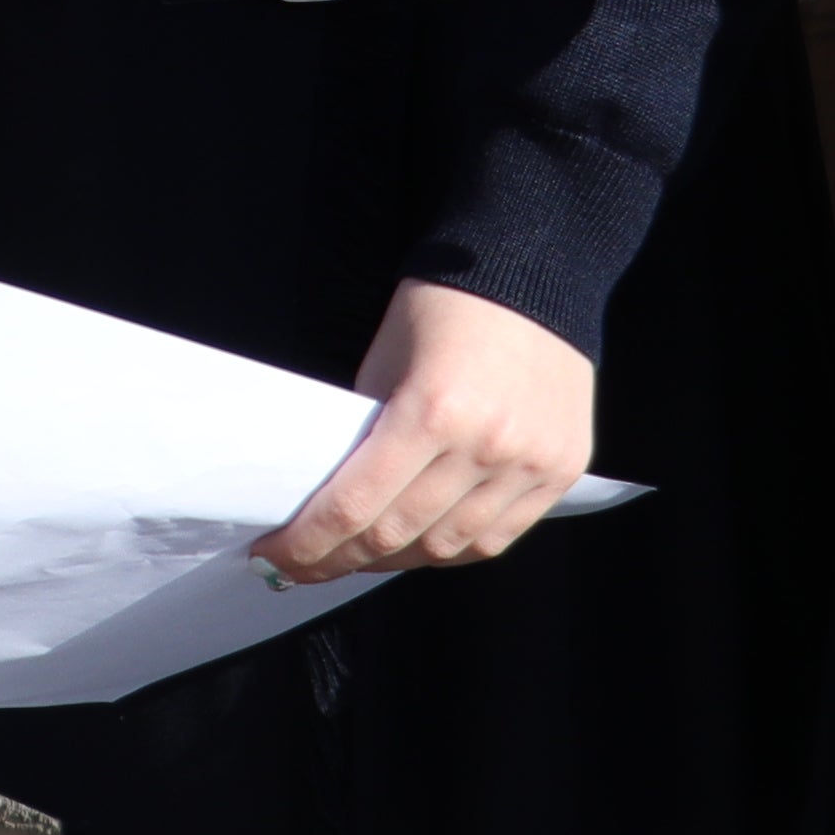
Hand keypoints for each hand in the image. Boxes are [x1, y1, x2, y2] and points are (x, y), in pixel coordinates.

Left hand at [262, 278, 593, 583]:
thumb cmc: (446, 304)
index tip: (274, 555)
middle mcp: (485, 446)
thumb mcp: (383, 361)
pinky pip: (496, 538)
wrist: (534, 269)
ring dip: (392, 562)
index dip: (307, 543)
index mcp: (431, 411)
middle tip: (302, 565)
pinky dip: (450, 550)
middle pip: (397, 535)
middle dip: (338, 560)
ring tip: (356, 558)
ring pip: (445, 548)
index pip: (354, 506)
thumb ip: (364, 431)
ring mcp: (529, 464)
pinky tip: (418, 546)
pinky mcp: (560, 471)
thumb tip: (332, 495)